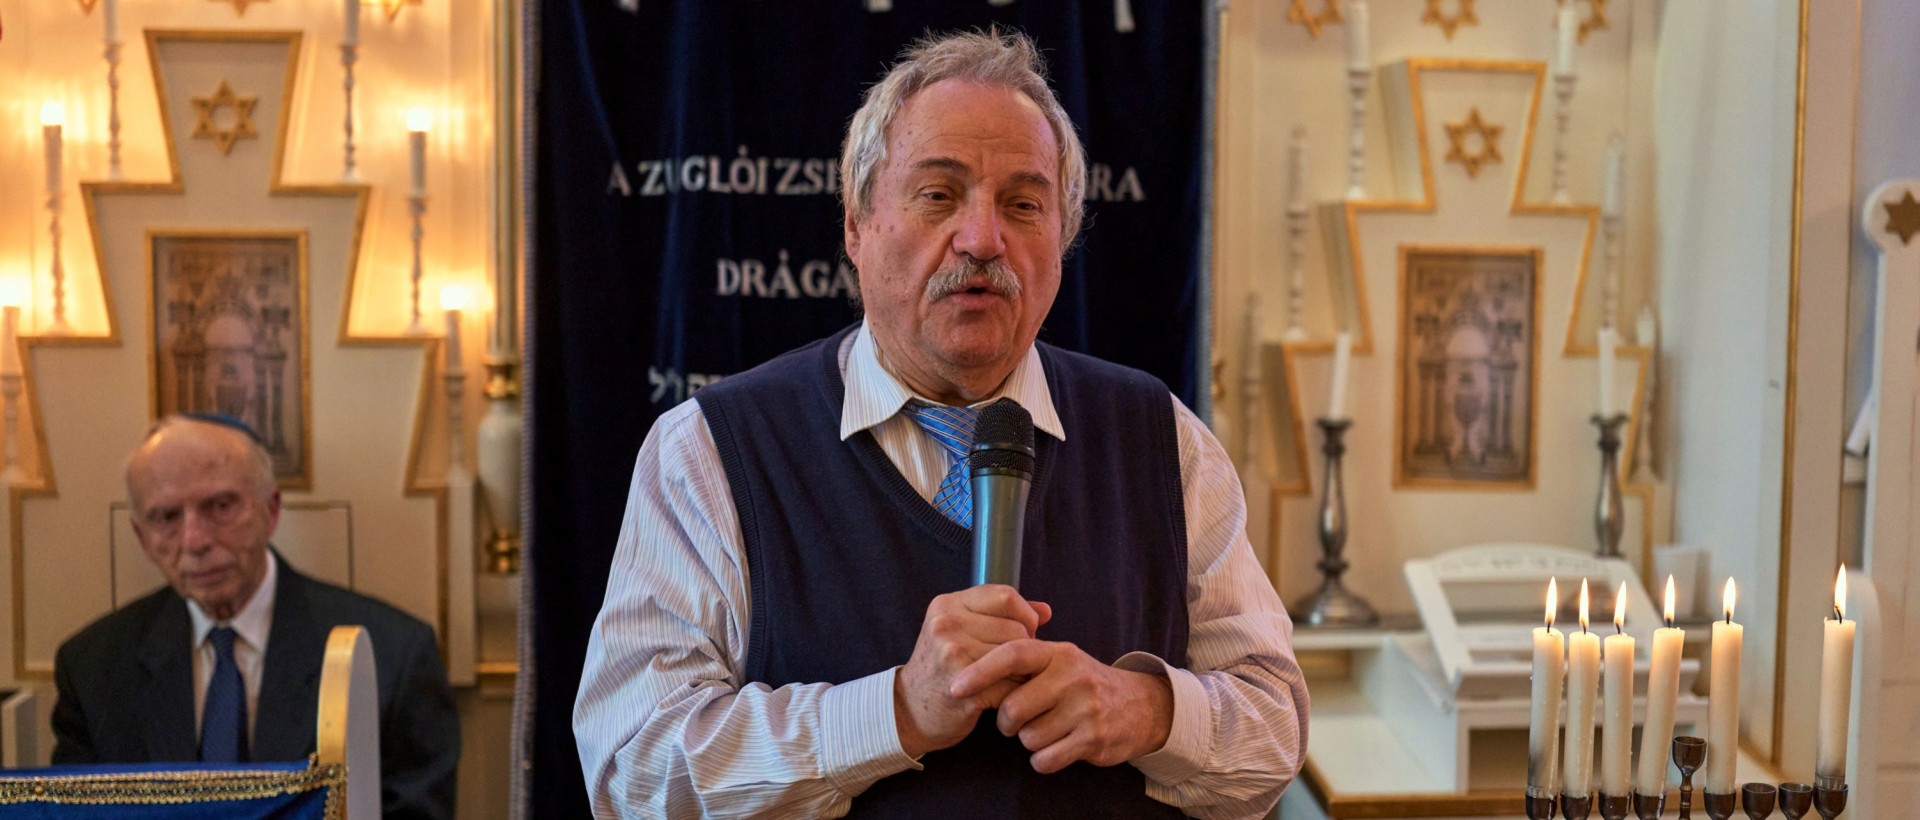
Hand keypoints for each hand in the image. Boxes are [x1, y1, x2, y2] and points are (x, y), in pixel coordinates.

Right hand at [894, 585, 1051, 757]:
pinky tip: (1001, 700)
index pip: (1006, 596)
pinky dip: (1014, 696)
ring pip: (1017, 657)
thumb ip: (1002, 617)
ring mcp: (953, 653)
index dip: (1024, 617)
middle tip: (1012, 667)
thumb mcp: (960, 632)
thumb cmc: (942, 670)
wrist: (908, 710)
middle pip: (1017, 629)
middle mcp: (947, 623)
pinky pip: (1011, 685)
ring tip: (1007, 682)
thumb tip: (1046, 611)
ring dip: (1022, 675)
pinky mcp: (963, 684)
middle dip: (1024, 651)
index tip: (1022, 635)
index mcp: (948, 605)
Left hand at [949, 640, 1173, 773]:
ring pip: (1028, 737)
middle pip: (1014, 708)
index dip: (981, 671)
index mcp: (1059, 654)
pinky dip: (1043, 759)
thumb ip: (1023, 656)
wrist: (1138, 707)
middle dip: (1007, 721)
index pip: (1014, 654)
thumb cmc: (1083, 683)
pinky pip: (1045, 759)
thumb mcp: (1061, 659)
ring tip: (1046, 729)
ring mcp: (1086, 709)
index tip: (956, 687)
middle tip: (1015, 720)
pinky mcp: (1093, 739)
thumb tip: (971, 650)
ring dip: (1029, 740)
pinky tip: (1055, 747)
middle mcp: (1073, 678)